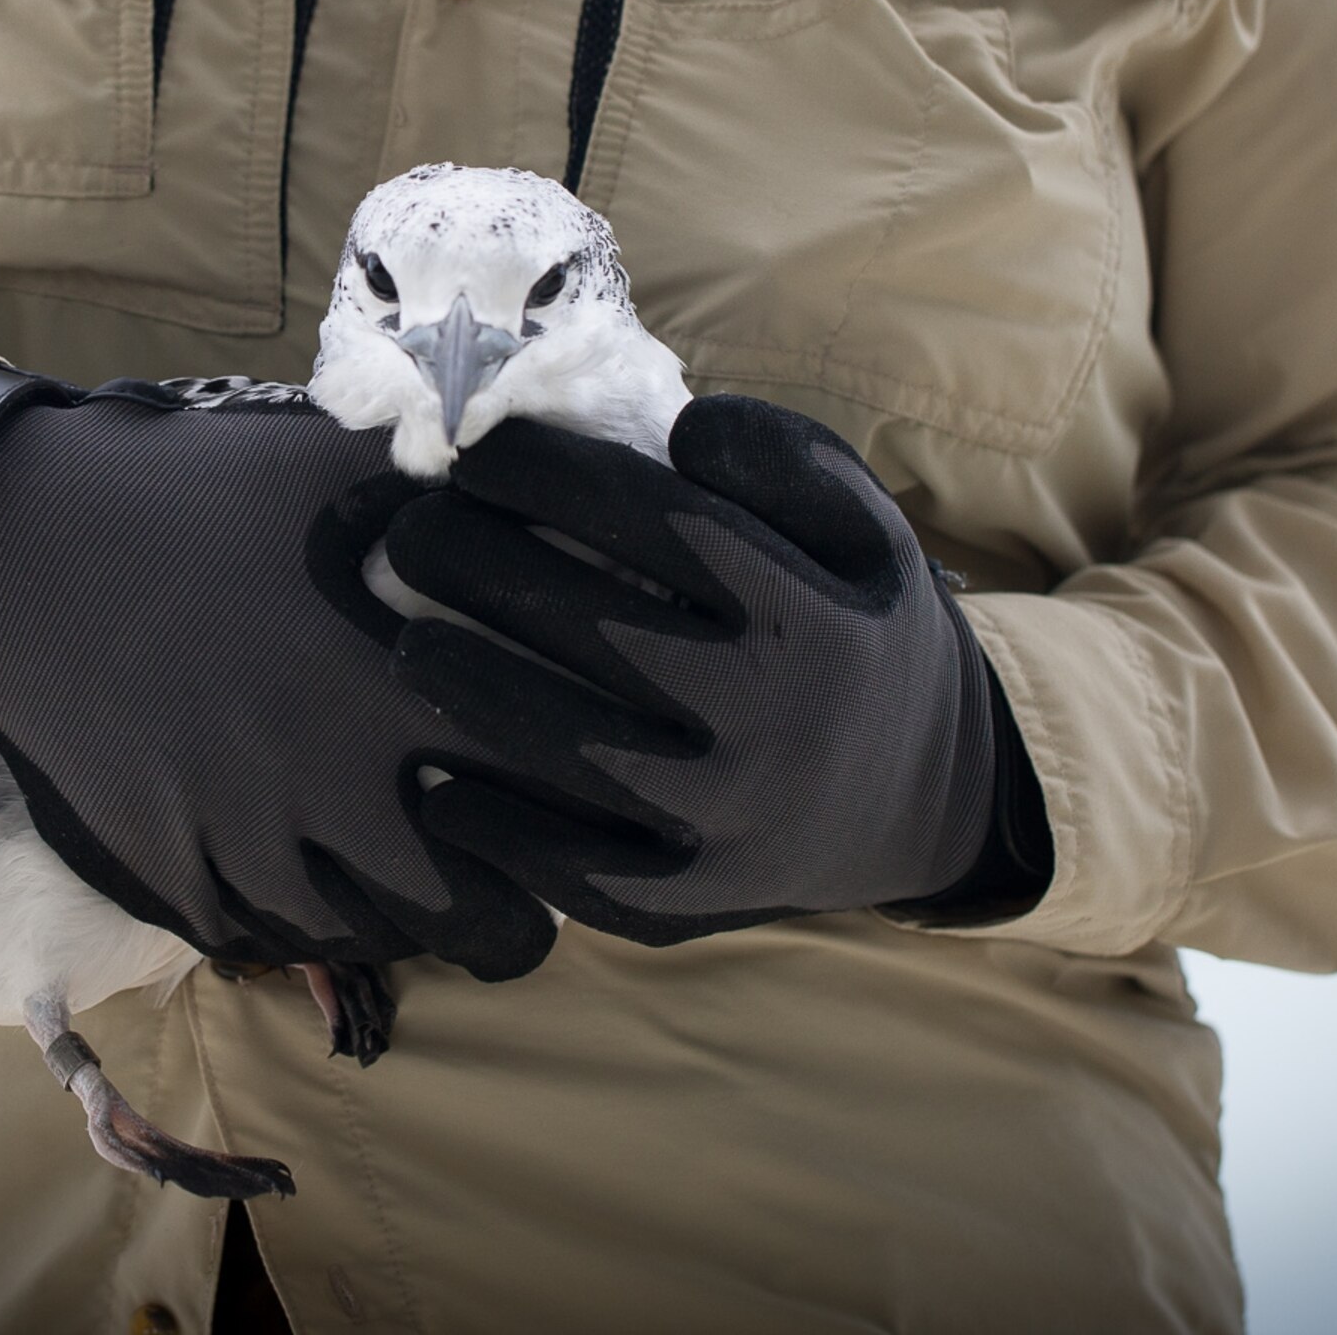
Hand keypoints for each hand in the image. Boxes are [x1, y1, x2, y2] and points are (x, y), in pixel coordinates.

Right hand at [0, 358, 552, 980]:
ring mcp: (245, 845)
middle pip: (482, 917)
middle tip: (530, 879)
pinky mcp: (173, 875)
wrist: (28, 542)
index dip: (601, 818)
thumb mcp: (353, 470)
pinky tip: (336, 882)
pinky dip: (317, 924)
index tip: (612, 812)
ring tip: (438, 881)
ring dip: (421, 921)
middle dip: (523, 910)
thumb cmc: (208, 492)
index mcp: (395, 691)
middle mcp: (330, 788)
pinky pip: (272, 941)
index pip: (555, 803)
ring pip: (378, 944)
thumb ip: (481, 498)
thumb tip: (601, 503)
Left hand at [377, 396, 1048, 942]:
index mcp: (807, 612)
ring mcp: (729, 820)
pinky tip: (437, 783)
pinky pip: (572, 872)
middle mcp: (770, 718)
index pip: (653, 520)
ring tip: (406, 644)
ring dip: (463, 687)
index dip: (545, 473)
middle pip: (589, 626)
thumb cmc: (860, 632)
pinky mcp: (695, 903)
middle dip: (472, 567)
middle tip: (406, 533)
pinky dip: (495, 829)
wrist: (929, 796)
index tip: (475, 448)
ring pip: (564, 749)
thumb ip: (784, 458)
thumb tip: (680, 432)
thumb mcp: (866, 526)